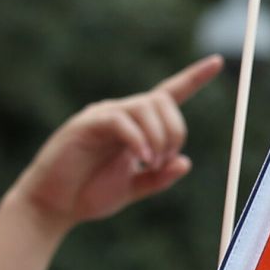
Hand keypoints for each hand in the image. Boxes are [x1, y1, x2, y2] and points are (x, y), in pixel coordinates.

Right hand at [9, 57, 222, 236]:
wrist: (52, 207)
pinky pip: (121, 120)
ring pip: (145, 106)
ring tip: (149, 163)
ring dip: (158, 136)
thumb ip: (158, 178)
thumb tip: (186, 162)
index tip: (216, 62)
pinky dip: (137, 138)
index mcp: (135, 127)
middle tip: (163, 162)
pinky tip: (139, 158)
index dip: (193, 78)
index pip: (167, 95)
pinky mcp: (86, 125)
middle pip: (162, 101)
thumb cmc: (88, 196)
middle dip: (174, 130)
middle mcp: (121, 114)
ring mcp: (103, 116)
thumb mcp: (132, 190)